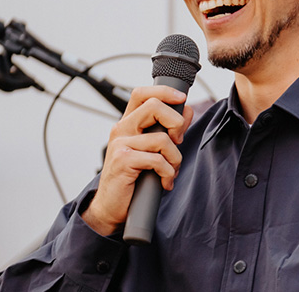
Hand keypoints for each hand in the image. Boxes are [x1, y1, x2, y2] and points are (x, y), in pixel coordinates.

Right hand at [82, 85, 193, 235]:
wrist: (111, 207)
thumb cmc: (134, 177)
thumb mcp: (152, 149)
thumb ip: (169, 129)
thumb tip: (187, 110)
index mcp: (129, 123)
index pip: (142, 94)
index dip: (163, 91)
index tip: (181, 99)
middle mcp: (122, 128)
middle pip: (155, 106)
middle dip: (177, 122)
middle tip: (178, 142)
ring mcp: (120, 144)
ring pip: (162, 138)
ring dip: (175, 158)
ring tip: (171, 171)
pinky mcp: (122, 161)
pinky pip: (157, 160)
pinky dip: (168, 173)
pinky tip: (165, 182)